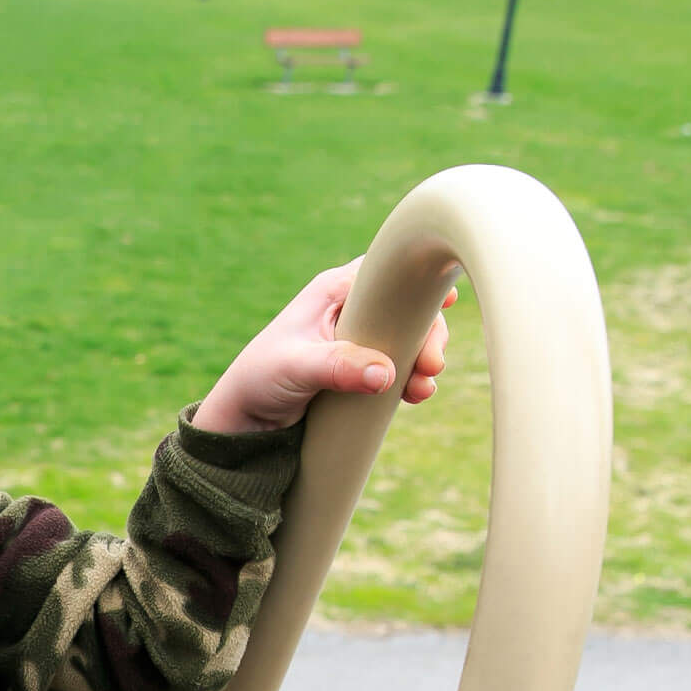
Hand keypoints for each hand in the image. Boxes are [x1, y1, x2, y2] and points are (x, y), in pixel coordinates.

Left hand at [192, 258, 454, 434]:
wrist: (244, 417)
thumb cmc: (260, 379)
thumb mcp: (297, 368)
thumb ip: (339, 367)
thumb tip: (386, 374)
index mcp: (334, 290)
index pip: (388, 273)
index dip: (420, 282)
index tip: (447, 301)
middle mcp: (351, 307)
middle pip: (407, 307)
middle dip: (427, 335)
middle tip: (432, 366)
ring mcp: (358, 337)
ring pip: (408, 338)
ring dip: (423, 360)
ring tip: (422, 389)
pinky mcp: (361, 366)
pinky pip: (397, 364)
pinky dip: (411, 377)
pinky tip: (415, 394)